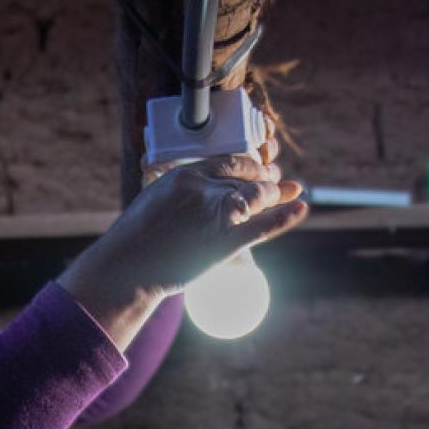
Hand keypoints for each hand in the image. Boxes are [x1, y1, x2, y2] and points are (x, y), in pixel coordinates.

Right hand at [58, 122, 306, 346]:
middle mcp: (205, 188)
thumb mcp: (154, 199)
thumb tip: (189, 193)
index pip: (229, 161)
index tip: (259, 167)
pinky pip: (264, 224)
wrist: (128, 267)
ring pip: (259, 195)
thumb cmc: (135, 240)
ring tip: (289, 193)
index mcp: (186, 174)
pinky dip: (286, 216)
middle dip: (267, 177)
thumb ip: (177, 191)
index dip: (249, 164)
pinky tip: (301, 207)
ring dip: (276, 193)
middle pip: (247, 176)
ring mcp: (218, 213)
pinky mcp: (227, 240)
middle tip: (278, 180)